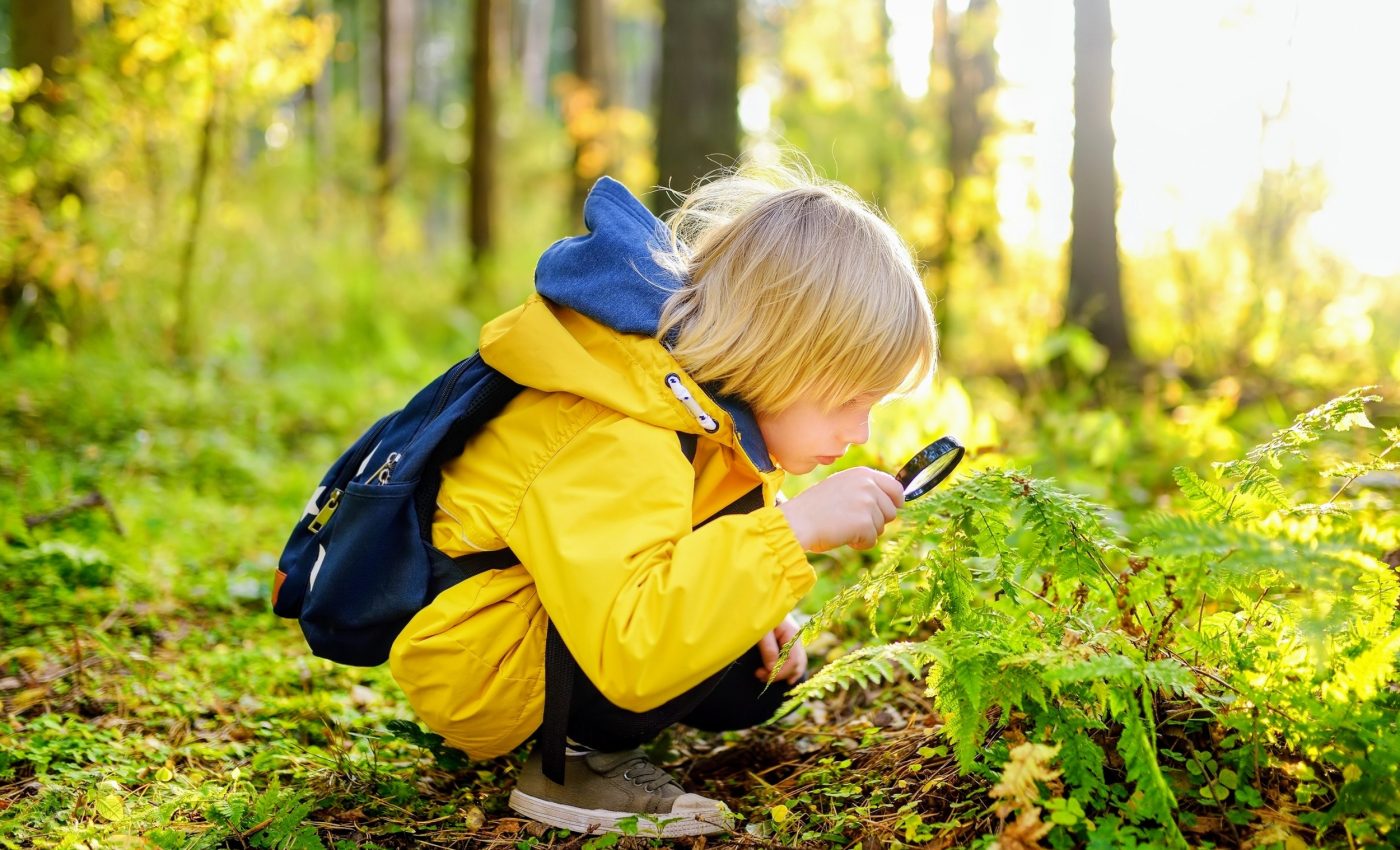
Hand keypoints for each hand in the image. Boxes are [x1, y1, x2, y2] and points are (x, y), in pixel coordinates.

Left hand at [756, 615, 806, 684]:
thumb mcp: (760, 629)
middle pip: (798, 663)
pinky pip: (792, 658)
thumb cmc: (756, 611)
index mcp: (791, 632)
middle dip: (780, 674)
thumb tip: (773, 668)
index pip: (793, 660)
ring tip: (766, 678)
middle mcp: (795, 637)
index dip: (780, 672)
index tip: (763, 675)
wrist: (755, 597)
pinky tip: (778, 675)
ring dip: (783, 673)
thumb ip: (768, 648)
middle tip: (761, 677)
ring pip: (797, 662)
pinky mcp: (786, 640)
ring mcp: (792, 638)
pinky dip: (786, 669)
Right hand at [777, 467, 903, 551]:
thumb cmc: (814, 507)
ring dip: (865, 533)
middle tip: (852, 521)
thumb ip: (864, 489)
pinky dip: (859, 543)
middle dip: (876, 521)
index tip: (895, 507)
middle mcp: (868, 485)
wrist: (798, 521)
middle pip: (891, 511)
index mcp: (862, 473)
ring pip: (881, 527)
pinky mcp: (865, 522)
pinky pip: (872, 540)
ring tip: (843, 527)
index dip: (896, 500)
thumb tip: (893, 503)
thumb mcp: (840, 486)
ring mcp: (867, 503)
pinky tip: (842, 536)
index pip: (895, 487)